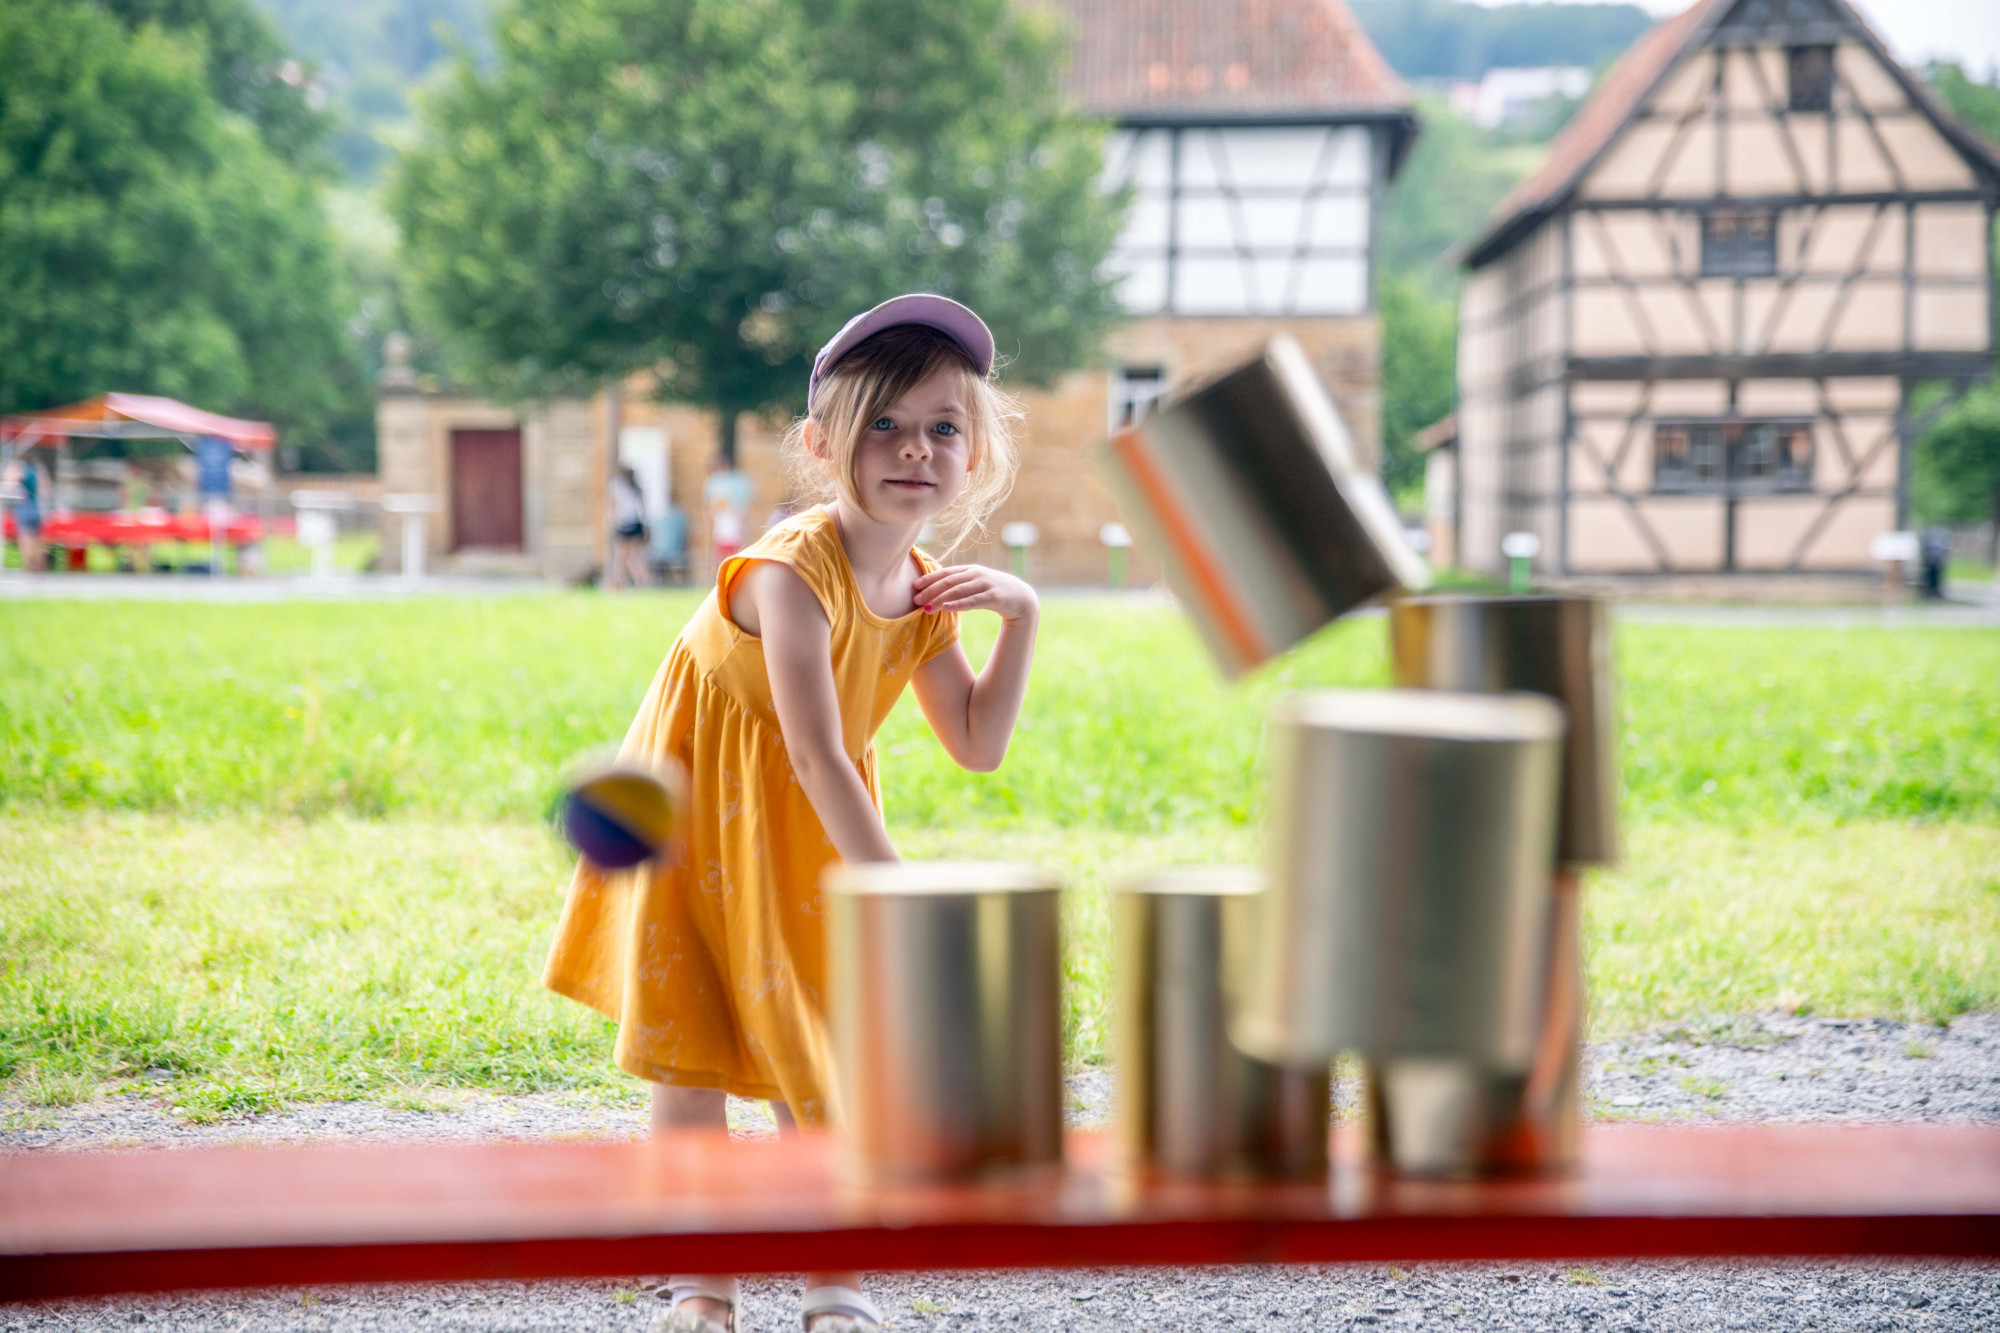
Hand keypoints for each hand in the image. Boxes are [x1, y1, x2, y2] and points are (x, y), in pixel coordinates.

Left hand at [912, 563, 1039, 622]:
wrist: (1022, 598)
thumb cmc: (994, 592)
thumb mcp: (976, 584)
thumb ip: (960, 584)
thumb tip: (936, 591)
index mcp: (971, 570)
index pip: (946, 572)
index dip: (930, 578)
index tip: (915, 586)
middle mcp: (977, 574)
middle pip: (949, 581)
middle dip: (931, 590)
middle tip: (916, 600)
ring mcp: (986, 584)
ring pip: (958, 591)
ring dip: (941, 599)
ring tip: (927, 608)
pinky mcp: (994, 597)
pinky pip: (973, 601)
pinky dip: (959, 604)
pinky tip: (947, 609)